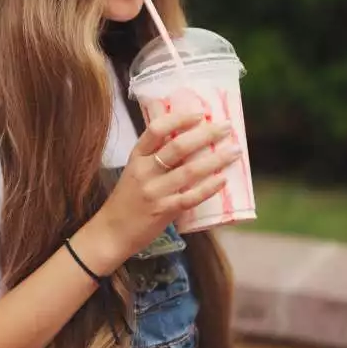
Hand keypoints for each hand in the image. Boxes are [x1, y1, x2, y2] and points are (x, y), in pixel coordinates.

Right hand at [83, 110, 240, 269]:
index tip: (200, 114)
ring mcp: (154, 192)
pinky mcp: (163, 211)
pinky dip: (208, 187)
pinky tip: (223, 180)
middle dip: (206, 134)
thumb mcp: (134, 173)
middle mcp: (144, 171)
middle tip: (226, 127)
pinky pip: (190, 197)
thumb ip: (156, 159)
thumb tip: (189, 143)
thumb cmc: (126, 202)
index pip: (156, 130)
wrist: (111, 233)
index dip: (179, 119)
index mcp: (136, 157)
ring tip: (234, 151)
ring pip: (189, 170)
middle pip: (177, 146)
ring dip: (216, 159)